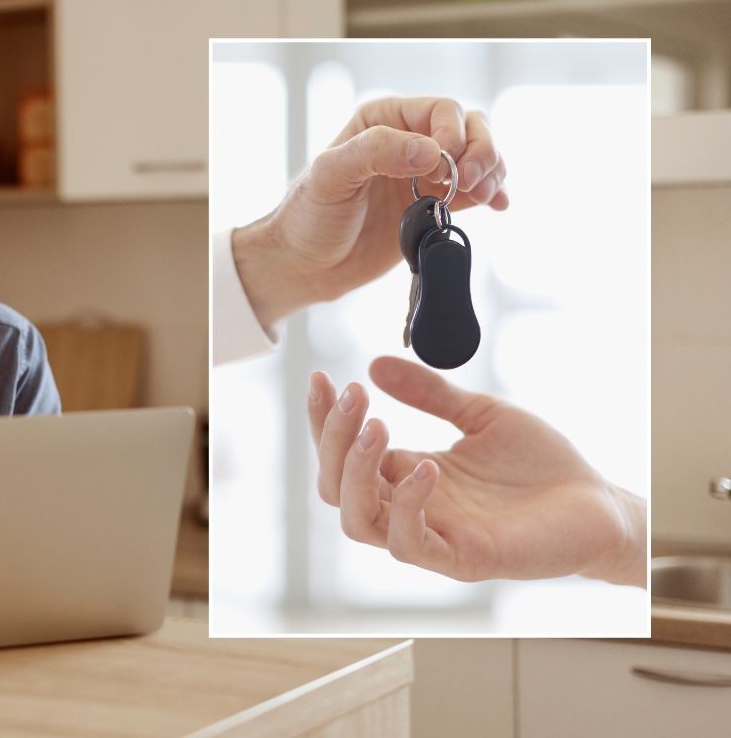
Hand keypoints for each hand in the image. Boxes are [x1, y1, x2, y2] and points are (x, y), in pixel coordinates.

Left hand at [232, 96, 508, 329]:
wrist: (306, 266)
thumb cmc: (308, 217)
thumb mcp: (330, 177)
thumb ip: (375, 152)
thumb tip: (430, 151)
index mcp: (383, 121)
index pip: (440, 110)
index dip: (453, 135)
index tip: (444, 170)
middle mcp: (408, 140)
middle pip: (470, 128)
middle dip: (481, 152)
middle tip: (470, 184)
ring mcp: (425, 174)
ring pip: (479, 156)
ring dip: (491, 171)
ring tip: (484, 196)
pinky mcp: (435, 205)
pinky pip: (476, 190)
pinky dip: (493, 193)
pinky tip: (498, 205)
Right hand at [307, 357, 644, 586]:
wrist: (599, 502)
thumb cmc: (541, 465)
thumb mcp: (480, 413)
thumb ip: (430, 393)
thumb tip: (374, 364)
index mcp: (406, 474)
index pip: (343, 455)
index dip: (325, 420)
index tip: (323, 377)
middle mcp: (409, 508)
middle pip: (335, 487)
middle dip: (333, 439)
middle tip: (354, 395)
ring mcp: (432, 536)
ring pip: (358, 521)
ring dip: (355, 472)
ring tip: (376, 426)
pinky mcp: (462, 558)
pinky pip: (410, 544)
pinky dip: (407, 504)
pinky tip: (426, 466)